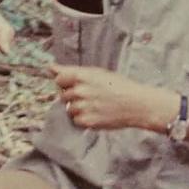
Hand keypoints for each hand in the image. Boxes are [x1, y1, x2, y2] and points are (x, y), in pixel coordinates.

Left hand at [52, 65, 176, 130]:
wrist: (137, 104)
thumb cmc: (119, 86)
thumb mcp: (98, 73)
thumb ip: (73, 72)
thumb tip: (51, 68)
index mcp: (82, 76)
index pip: (59, 78)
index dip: (64, 82)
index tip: (71, 84)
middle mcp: (80, 91)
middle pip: (63, 95)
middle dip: (73, 96)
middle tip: (90, 96)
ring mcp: (83, 107)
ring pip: (69, 109)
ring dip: (78, 108)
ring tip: (95, 106)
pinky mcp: (87, 121)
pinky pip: (76, 120)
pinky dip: (83, 119)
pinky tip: (96, 114)